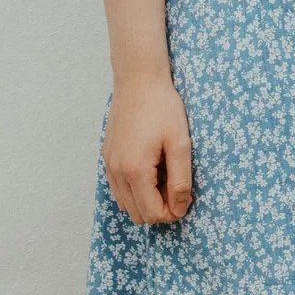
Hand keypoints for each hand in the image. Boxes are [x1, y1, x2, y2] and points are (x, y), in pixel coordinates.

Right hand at [103, 72, 193, 224]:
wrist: (138, 80)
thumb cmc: (162, 108)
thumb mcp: (180, 143)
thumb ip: (181, 180)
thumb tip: (180, 209)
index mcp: (135, 171)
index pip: (152, 214)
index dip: (173, 212)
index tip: (186, 197)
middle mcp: (117, 173)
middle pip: (137, 214)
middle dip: (159, 209)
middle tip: (177, 187)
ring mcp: (109, 165)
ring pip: (126, 204)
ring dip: (146, 201)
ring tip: (165, 177)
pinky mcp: (107, 157)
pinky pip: (118, 189)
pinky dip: (134, 190)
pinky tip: (151, 171)